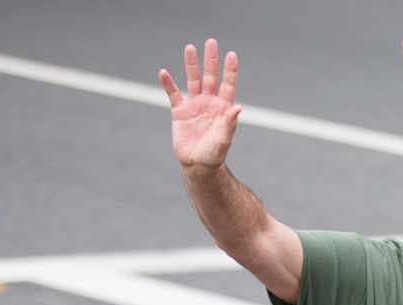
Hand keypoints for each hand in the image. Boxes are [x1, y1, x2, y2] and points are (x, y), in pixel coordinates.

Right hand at [159, 39, 242, 170]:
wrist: (198, 165)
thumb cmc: (214, 155)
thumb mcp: (224, 139)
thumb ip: (230, 123)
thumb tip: (239, 107)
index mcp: (222, 108)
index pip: (227, 84)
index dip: (230, 70)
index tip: (231, 54)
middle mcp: (209, 103)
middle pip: (210, 77)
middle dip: (211, 60)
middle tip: (211, 42)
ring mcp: (194, 106)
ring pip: (192, 80)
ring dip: (191, 65)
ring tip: (190, 48)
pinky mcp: (179, 112)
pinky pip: (173, 94)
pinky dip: (168, 84)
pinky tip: (163, 72)